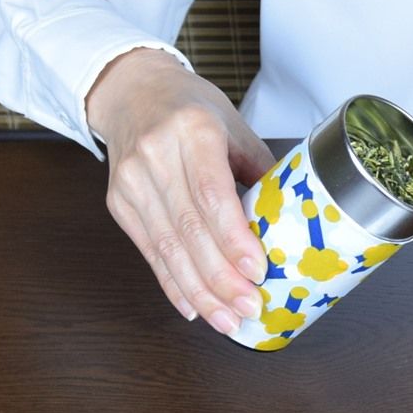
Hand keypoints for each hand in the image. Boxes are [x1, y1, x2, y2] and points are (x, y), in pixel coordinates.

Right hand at [86, 48, 273, 332]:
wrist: (133, 92)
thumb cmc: (193, 109)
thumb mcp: (236, 127)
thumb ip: (261, 172)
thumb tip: (294, 222)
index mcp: (193, 129)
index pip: (212, 194)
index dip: (233, 238)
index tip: (257, 270)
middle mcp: (156, 154)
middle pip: (188, 228)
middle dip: (221, 278)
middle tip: (249, 307)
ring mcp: (131, 181)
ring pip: (167, 247)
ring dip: (199, 291)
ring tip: (227, 319)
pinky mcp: (118, 202)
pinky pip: (149, 251)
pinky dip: (173, 283)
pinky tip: (194, 308)